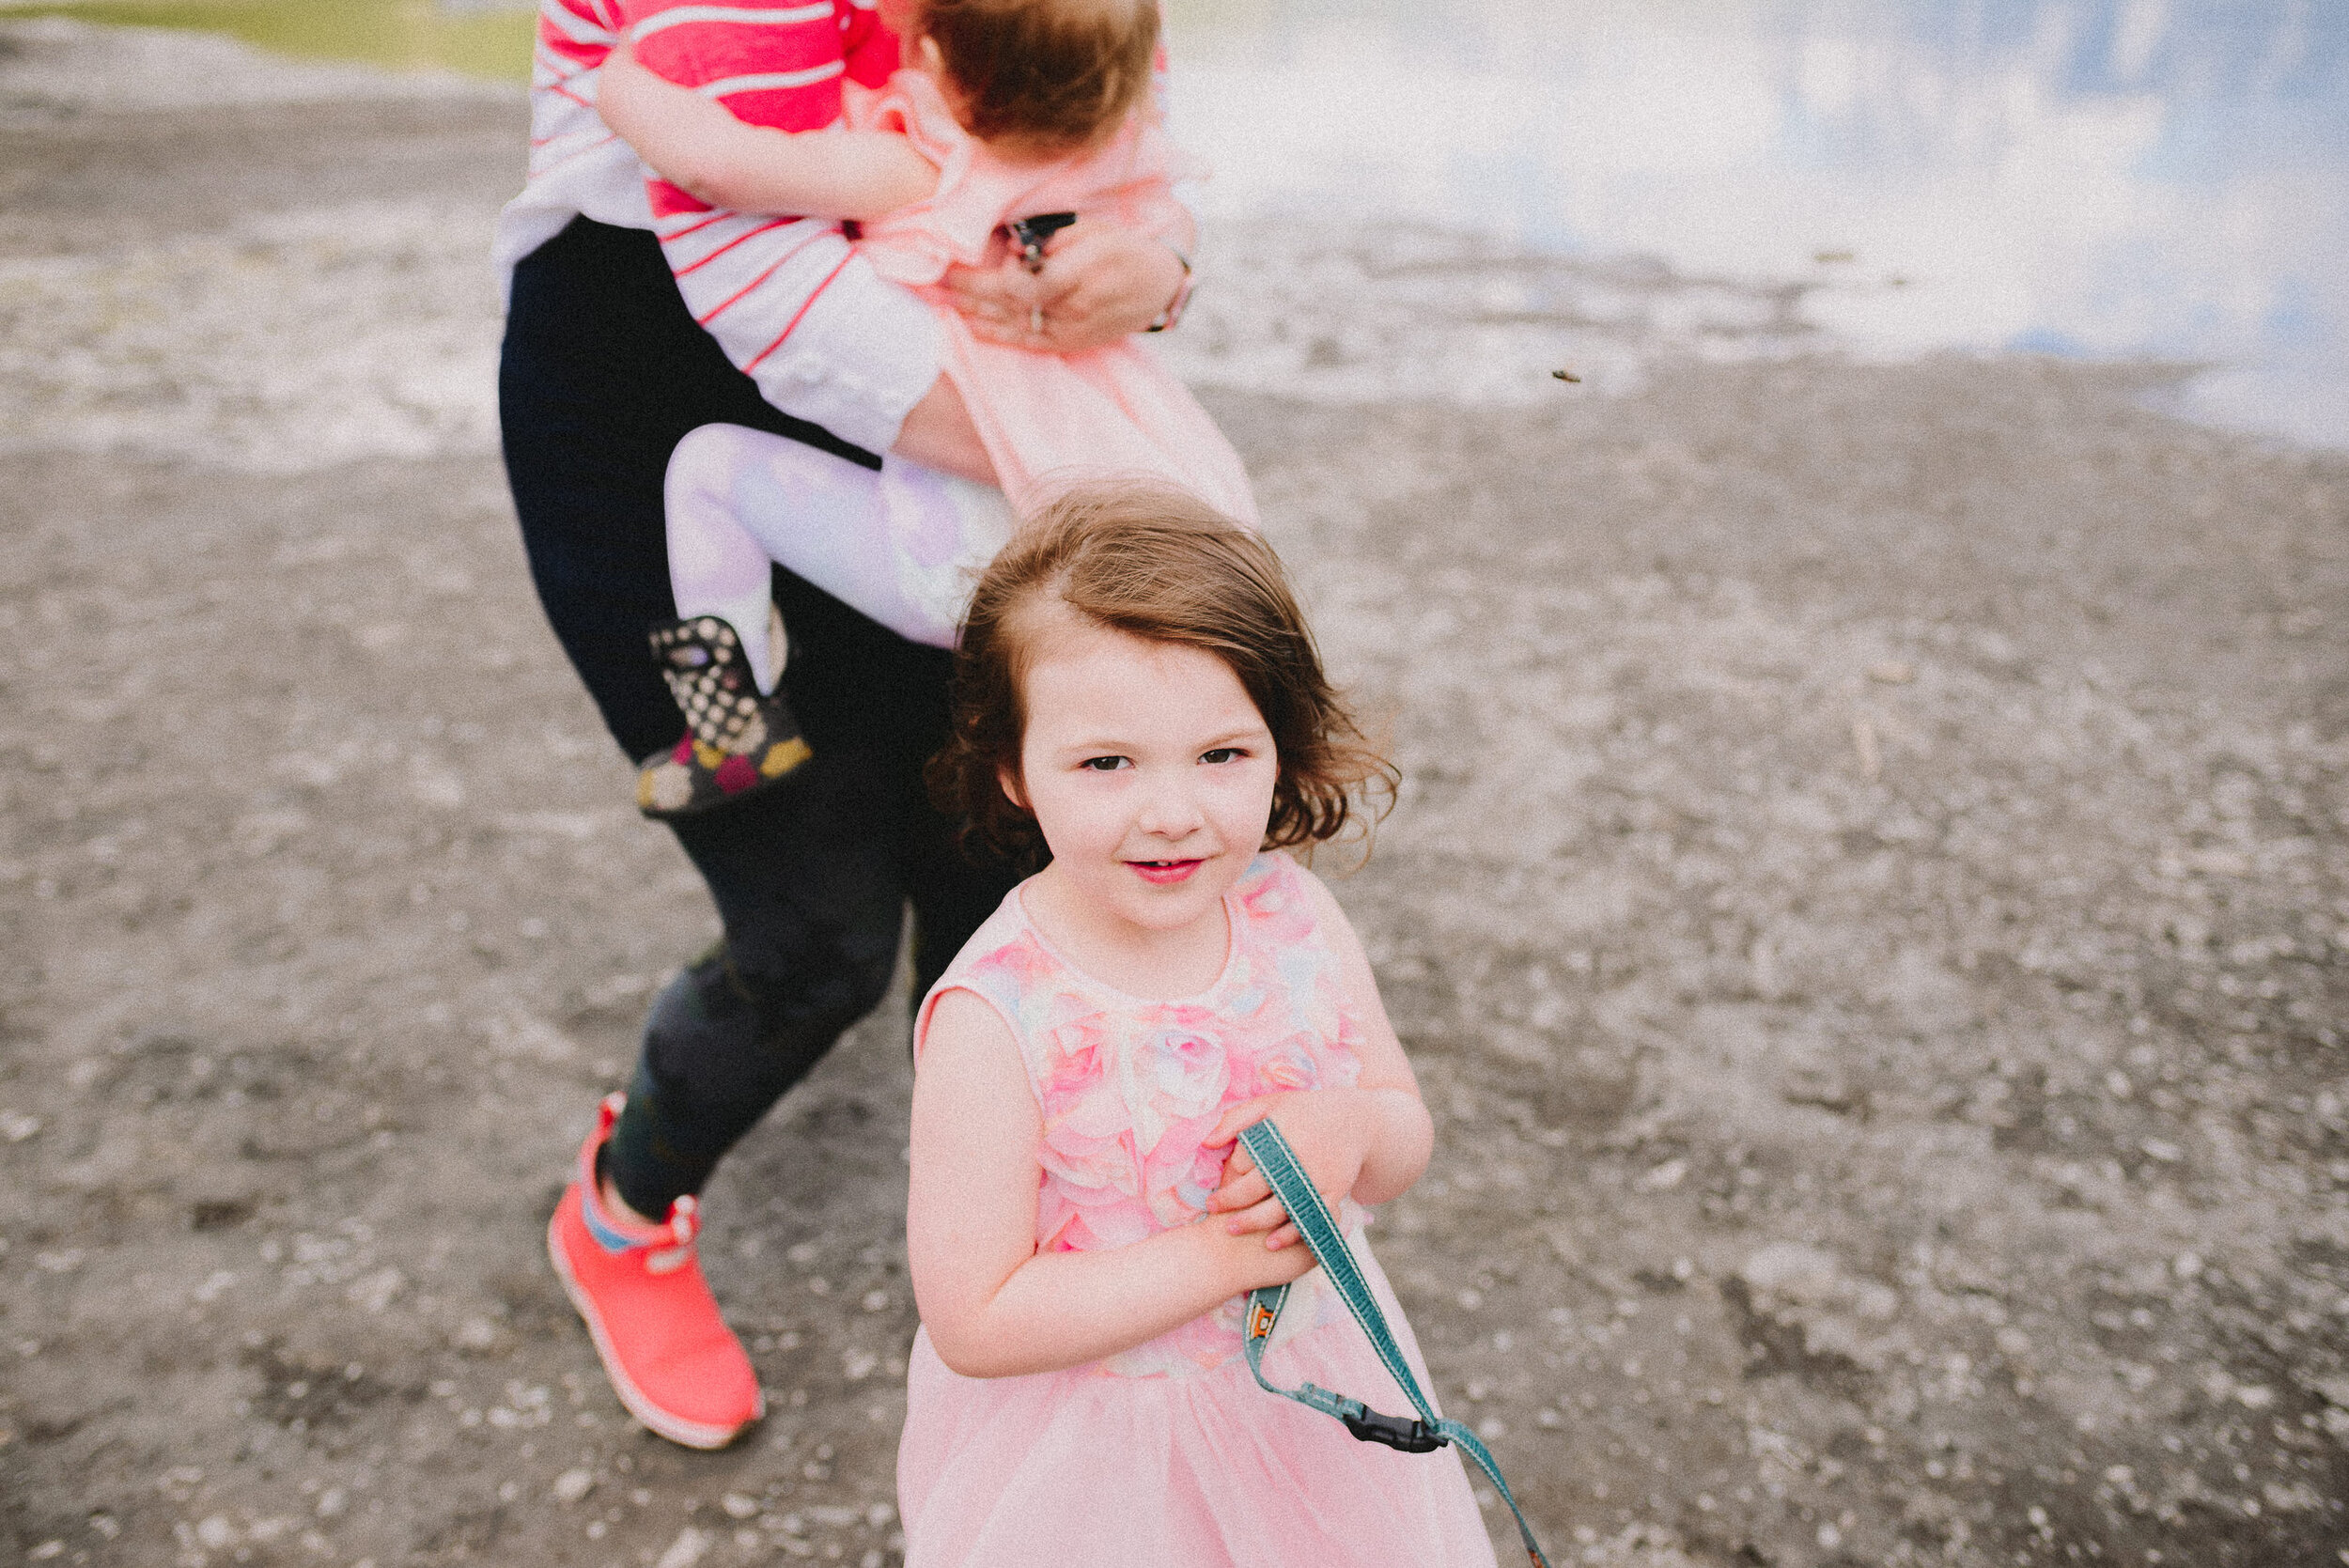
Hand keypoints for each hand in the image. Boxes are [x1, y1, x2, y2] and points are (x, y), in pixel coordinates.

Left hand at [941, 219, 1186, 352]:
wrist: (1159, 285)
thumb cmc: (1123, 247)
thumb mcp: (1092, 230)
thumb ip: (1051, 240)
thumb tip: (1010, 248)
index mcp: (1084, 271)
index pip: (1024, 284)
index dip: (987, 279)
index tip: (957, 265)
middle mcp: (1078, 306)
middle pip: (1013, 306)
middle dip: (971, 294)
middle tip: (935, 282)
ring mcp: (1075, 329)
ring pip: (1017, 325)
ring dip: (977, 314)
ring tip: (944, 301)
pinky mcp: (1073, 343)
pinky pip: (1030, 342)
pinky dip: (999, 336)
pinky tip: (972, 327)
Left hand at [1202, 1090, 1379, 1251]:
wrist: (1357, 1121)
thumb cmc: (1304, 1112)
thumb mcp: (1270, 1104)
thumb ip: (1235, 1119)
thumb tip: (1206, 1143)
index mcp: (1279, 1133)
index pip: (1243, 1159)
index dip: (1230, 1170)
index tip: (1223, 1177)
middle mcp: (1297, 1156)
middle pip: (1255, 1187)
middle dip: (1229, 1201)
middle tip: (1213, 1208)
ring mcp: (1317, 1177)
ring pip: (1279, 1208)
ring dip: (1253, 1222)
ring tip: (1232, 1229)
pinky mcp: (1334, 1193)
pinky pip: (1309, 1220)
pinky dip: (1290, 1234)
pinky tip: (1271, 1243)